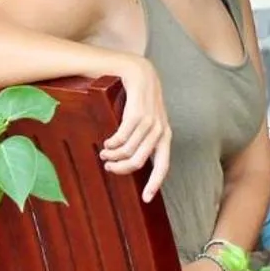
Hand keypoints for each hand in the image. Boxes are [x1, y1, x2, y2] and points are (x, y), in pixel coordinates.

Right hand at [101, 56, 171, 200]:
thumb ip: (143, 139)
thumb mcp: (146, 120)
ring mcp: (150, 121)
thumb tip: (130, 162)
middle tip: (108, 167)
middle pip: (140, 162)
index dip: (155, 183)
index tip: (145, 199)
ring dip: (113, 155)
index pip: (164, 166)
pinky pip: (122, 137)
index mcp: (165, 136)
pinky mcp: (138, 112)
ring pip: (129, 150)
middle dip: (122, 169)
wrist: (139, 70)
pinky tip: (107, 142)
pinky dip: (112, 143)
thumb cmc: (140, 99)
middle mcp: (161, 130)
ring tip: (104, 153)